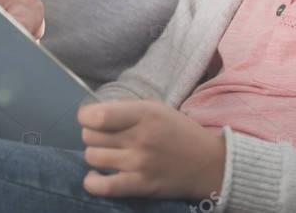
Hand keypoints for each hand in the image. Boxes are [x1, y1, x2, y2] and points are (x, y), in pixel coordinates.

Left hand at [78, 99, 225, 200]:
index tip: (90, 118)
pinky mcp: (141, 186)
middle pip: (90, 136)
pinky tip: (96, 176)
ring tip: (107, 154)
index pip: (97, 115)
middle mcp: (139, 137)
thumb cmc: (180, 132)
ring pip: (92, 157)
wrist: (209, 163)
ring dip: (95, 155)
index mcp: (144, 113)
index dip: (85, 116)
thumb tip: (95, 112)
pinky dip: (92, 182)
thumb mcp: (157, 108)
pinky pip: (103, 187)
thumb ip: (127, 108)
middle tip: (105, 137)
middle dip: (92, 135)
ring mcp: (139, 163)